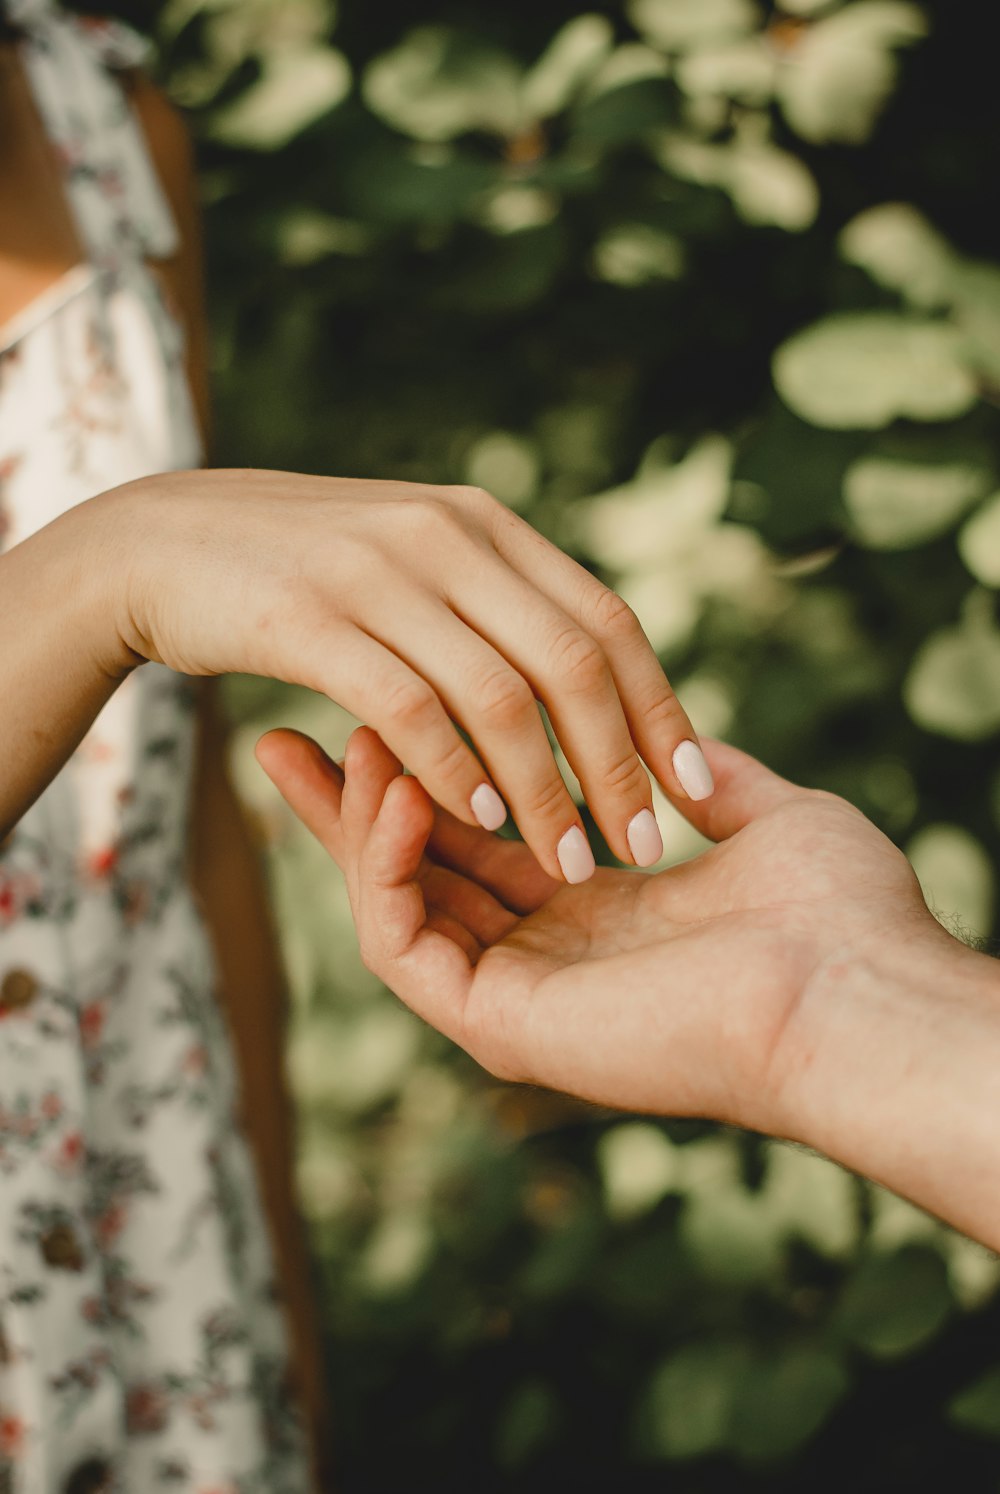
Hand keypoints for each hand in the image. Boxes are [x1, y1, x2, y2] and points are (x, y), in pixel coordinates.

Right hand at [107, 470, 712, 881]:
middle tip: (646, 845)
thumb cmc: (299, 570)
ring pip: (500, 697)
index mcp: (486, 525)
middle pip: (572, 662)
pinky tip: (480, 826)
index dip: (661, 708)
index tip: (698, 788)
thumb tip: (582, 679)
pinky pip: (408, 709)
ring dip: (547, 792)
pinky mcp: (309, 620)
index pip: (606, 622)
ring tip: (574, 865)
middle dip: (619, 764)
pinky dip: (453, 773)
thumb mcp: (412, 556)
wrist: (159, 540)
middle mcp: (447, 537)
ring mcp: (377, 574)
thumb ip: (492, 602)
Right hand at [254, 725, 935, 1138]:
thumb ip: (708, 777)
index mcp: (598, 912)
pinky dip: (382, 866)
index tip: (373, 707)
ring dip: (353, 821)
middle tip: (280, 730)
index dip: (426, 771)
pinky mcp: (499, 1025)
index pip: (480, 836)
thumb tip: (681, 738)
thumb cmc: (836, 912)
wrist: (859, 991)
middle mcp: (546, 957)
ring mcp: (516, 998)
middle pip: (415, 871)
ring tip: (329, 736)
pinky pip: (403, 940)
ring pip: (391, 904)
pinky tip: (391, 786)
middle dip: (346, 801)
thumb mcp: (762, 815)